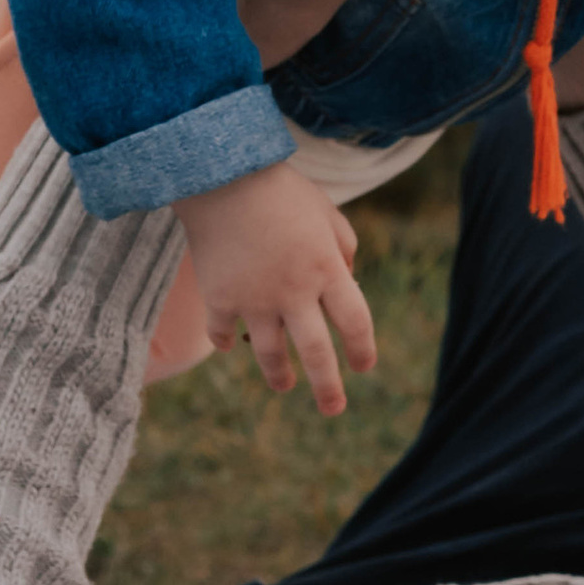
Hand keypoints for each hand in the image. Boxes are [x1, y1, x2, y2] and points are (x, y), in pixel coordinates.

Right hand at [174, 159, 375, 414]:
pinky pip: (223, 334)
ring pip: (270, 355)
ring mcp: (254, 300)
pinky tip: (231, 345)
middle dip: (328, 387)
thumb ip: (344, 246)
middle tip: (334, 409)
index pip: (356, 323)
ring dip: (278, 375)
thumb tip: (351, 279)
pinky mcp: (219, 299)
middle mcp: (294, 292)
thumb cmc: (280, 190)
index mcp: (327, 269)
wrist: (220, 176)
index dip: (363, 349)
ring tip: (283, 385)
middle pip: (317, 354)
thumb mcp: (326, 211)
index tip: (364, 366)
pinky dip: (226, 342)